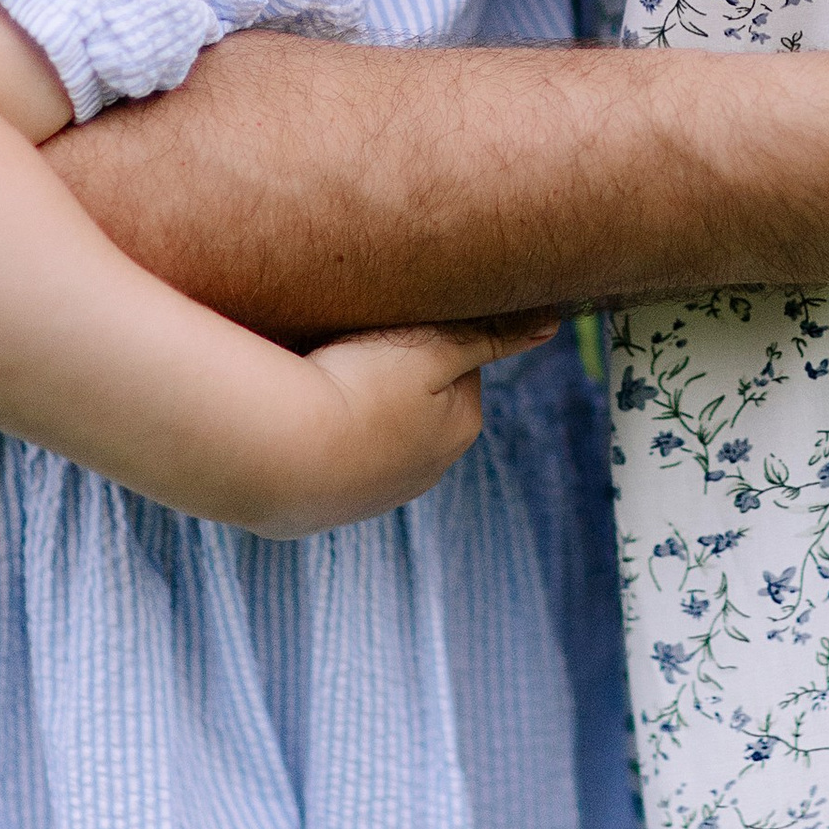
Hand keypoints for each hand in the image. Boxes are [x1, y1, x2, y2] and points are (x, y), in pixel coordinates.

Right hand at [266, 313, 560, 535]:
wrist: (276, 455)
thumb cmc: (358, 387)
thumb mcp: (430, 347)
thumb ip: (488, 335)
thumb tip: (552, 323)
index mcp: (461, 427)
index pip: (454, 359)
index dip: (419, 332)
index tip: (384, 324)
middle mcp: (426, 469)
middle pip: (413, 395)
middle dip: (386, 370)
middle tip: (347, 348)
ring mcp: (374, 493)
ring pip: (371, 426)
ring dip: (350, 402)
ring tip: (318, 382)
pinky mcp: (326, 505)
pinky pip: (332, 455)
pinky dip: (319, 434)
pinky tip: (297, 418)